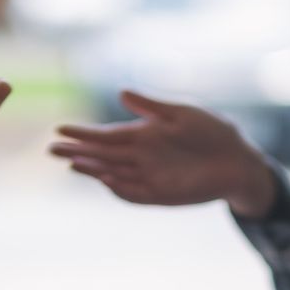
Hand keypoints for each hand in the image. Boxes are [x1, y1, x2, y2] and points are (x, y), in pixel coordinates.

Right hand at [51, 91, 276, 216]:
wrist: (238, 161)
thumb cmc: (213, 133)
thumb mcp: (182, 114)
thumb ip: (152, 107)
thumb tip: (122, 93)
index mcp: (143, 134)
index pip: (106, 135)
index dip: (83, 133)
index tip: (60, 129)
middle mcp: (141, 157)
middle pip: (102, 156)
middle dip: (78, 152)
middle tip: (51, 149)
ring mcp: (149, 177)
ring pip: (113, 175)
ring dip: (93, 170)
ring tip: (72, 163)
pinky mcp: (161, 195)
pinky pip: (134, 194)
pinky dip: (118, 189)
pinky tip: (103, 180)